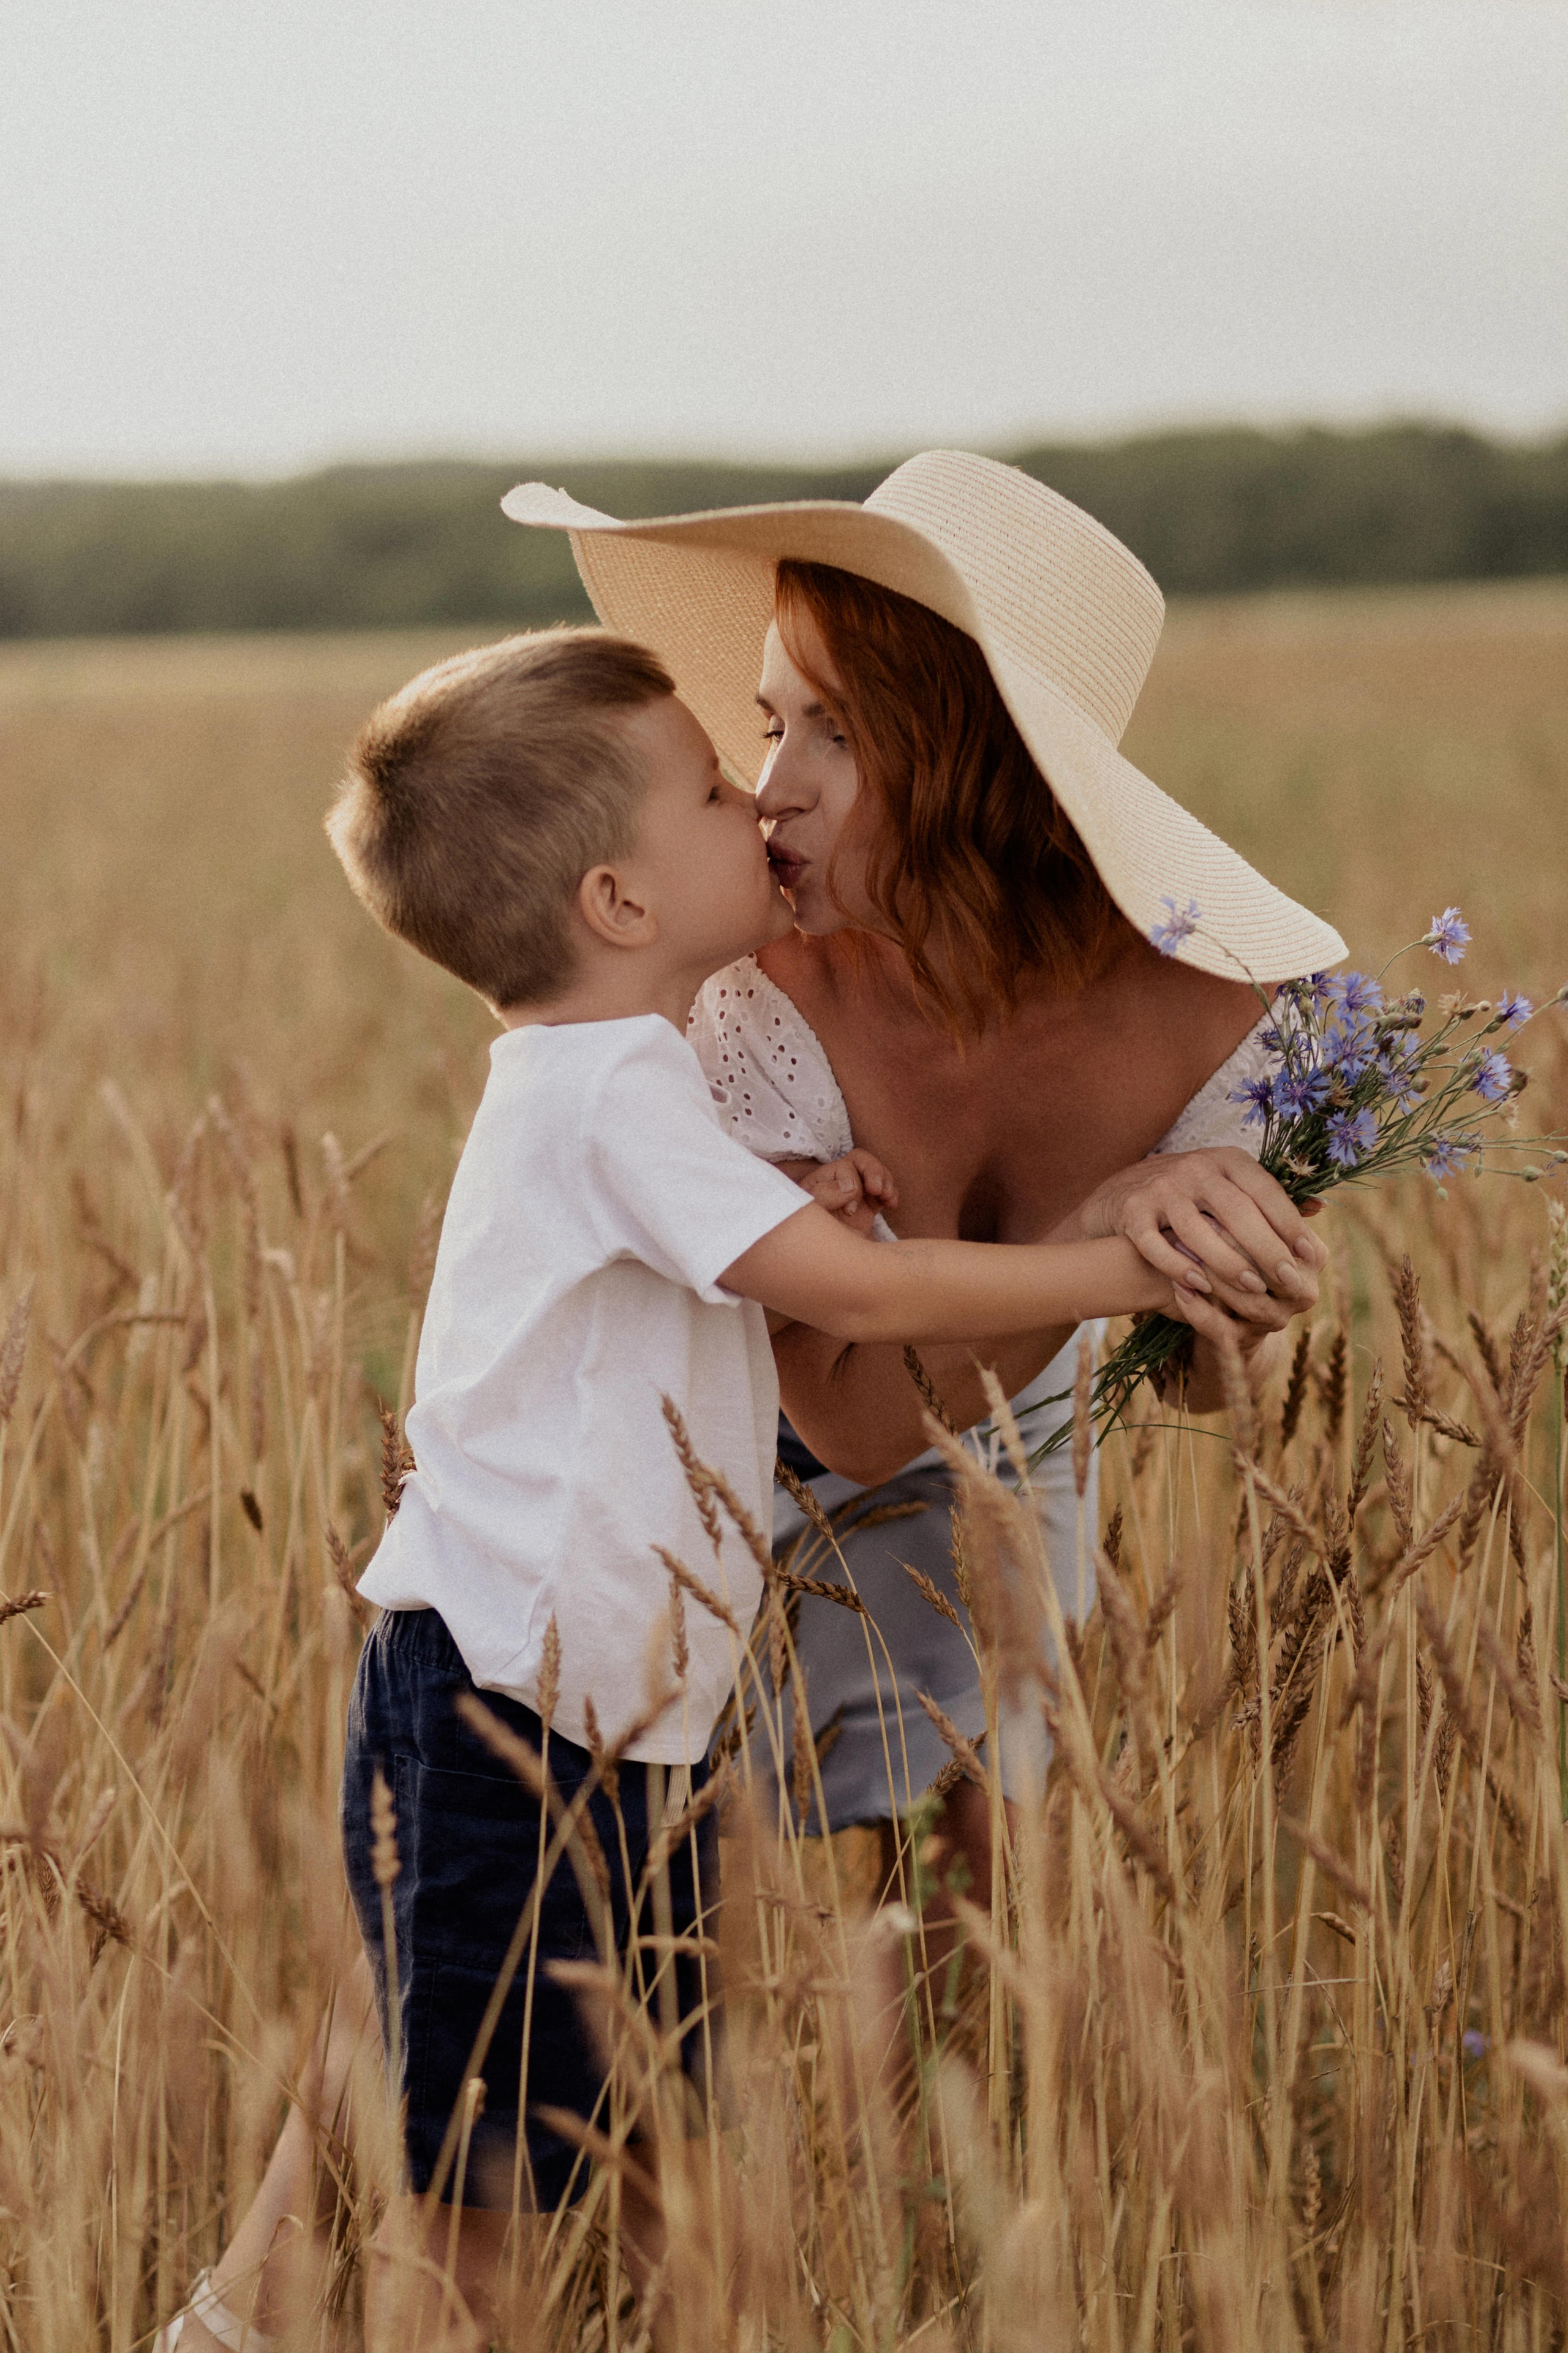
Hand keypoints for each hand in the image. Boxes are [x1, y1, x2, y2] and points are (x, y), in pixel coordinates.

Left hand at [777, 1149, 898, 1239]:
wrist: (826, 1263)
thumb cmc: (811, 1240)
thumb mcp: (810, 1216)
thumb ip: (823, 1196)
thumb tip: (849, 1186)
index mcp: (819, 1181)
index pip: (843, 1168)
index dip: (851, 1185)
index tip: (850, 1212)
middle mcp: (837, 1183)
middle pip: (860, 1160)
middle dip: (874, 1171)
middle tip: (878, 1190)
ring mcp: (854, 1193)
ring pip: (875, 1172)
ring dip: (886, 1181)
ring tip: (888, 1198)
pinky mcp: (867, 1205)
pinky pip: (884, 1190)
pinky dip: (891, 1194)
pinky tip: (892, 1204)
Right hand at [1077, 1148, 1324, 1305]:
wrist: (1125, 1191)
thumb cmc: (1195, 1196)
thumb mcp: (1232, 1184)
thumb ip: (1269, 1197)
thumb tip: (1320, 1207)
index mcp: (1225, 1159)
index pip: (1264, 1189)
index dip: (1289, 1222)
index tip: (1310, 1253)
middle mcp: (1194, 1168)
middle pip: (1235, 1210)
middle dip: (1266, 1248)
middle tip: (1289, 1279)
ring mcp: (1160, 1188)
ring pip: (1196, 1230)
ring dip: (1227, 1262)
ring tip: (1252, 1288)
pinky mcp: (1132, 1212)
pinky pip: (1155, 1244)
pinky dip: (1178, 1266)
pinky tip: (1200, 1286)